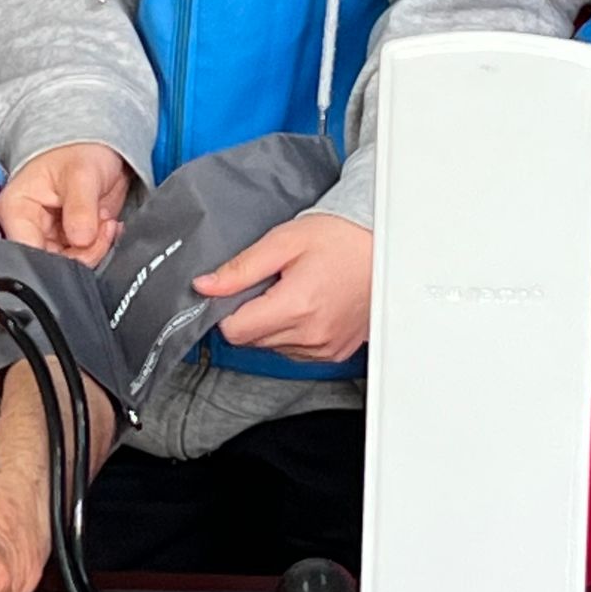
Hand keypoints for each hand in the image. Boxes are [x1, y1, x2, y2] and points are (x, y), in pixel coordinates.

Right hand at [0, 144, 128, 265]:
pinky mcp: (68, 241)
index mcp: (16, 210)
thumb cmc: (79, 150)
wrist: (98, 149)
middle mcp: (28, 227)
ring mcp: (49, 236)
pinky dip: (101, 246)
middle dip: (83, 250)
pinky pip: (84, 257)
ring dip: (95, 248)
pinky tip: (107, 226)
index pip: (26, 250)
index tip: (84, 241)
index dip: (55, 257)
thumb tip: (81, 239)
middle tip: (102, 225)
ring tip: (106, 220)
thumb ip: (80, 207)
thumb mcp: (81, 173)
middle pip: (50, 262)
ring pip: (70, 263)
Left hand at [195, 214, 371, 362]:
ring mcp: (325, 348)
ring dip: (272, 324)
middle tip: (271, 284)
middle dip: (251, 313)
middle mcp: (311, 336)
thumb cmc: (340, 239)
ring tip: (293, 291)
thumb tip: (205, 286)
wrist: (385, 248)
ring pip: (272, 347)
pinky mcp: (335, 352)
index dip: (227, 310)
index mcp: (295, 307)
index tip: (238, 291)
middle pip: (251, 340)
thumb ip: (240, 268)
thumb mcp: (283, 242)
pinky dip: (293, 332)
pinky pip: (296, 351)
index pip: (234, 332)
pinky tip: (306, 305)